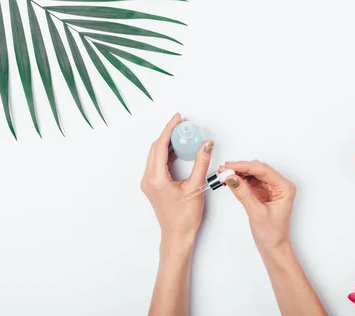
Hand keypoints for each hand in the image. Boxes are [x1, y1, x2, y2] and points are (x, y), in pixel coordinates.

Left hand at [141, 113, 213, 241]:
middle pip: (156, 148)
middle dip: (168, 134)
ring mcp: (148, 182)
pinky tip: (178, 150)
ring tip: (182, 135)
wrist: (177, 235)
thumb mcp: (196, 187)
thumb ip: (201, 162)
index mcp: (156, 178)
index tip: (178, 118)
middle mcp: (148, 179)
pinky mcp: (152, 185)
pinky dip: (167, 154)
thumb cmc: (185, 217)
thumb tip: (206, 144)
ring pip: (155, 155)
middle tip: (183, 124)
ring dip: (168, 143)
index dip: (169, 129)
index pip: (160, 146)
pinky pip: (157, 163)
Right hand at [222, 160, 295, 252]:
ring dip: (238, 173)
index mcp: (284, 188)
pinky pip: (250, 181)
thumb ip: (243, 194)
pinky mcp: (263, 191)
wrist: (274, 247)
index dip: (244, 166)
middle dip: (240, 168)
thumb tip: (231, 178)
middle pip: (258, 169)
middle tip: (224, 170)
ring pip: (253, 173)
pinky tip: (230, 180)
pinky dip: (240, 179)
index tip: (229, 166)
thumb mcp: (256, 213)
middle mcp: (279, 185)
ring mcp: (271, 188)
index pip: (263, 170)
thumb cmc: (273, 234)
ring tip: (224, 174)